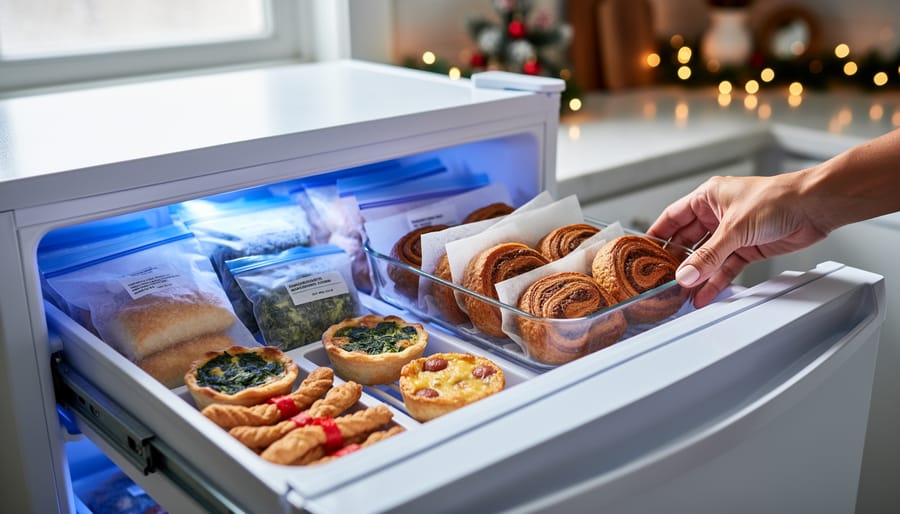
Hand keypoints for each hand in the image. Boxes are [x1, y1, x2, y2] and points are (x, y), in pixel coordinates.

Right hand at [648, 173, 829, 306]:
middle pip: (688, 241)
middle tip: (663, 280)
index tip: (644, 253)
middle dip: (677, 262)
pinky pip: (725, 268)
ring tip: (682, 294)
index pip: (673, 218)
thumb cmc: (779, 198)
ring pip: (706, 258)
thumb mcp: (735, 228)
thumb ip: (709, 255)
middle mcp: (717, 214)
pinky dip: (716, 281)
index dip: (657, 236)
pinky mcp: (747, 248)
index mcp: (708, 197)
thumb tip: (686, 275)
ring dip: (697, 276)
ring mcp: (732, 233)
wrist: (814, 207)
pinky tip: (705, 294)